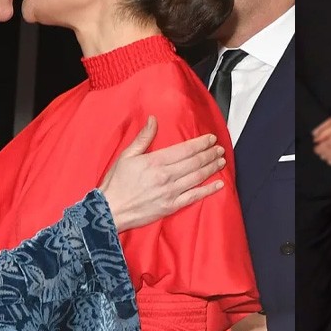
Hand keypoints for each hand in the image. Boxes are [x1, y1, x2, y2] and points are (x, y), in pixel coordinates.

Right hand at [100, 116, 225, 231]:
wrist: (109, 210)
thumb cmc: (116, 183)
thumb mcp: (126, 156)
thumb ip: (143, 138)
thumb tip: (153, 120)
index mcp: (155, 162)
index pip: (185, 149)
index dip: (200, 143)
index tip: (210, 138)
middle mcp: (166, 176)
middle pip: (194, 162)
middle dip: (210, 154)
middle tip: (219, 148)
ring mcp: (170, 192)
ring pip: (197, 177)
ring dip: (212, 168)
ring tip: (221, 161)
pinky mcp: (171, 206)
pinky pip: (194, 197)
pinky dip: (208, 190)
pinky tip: (218, 185)